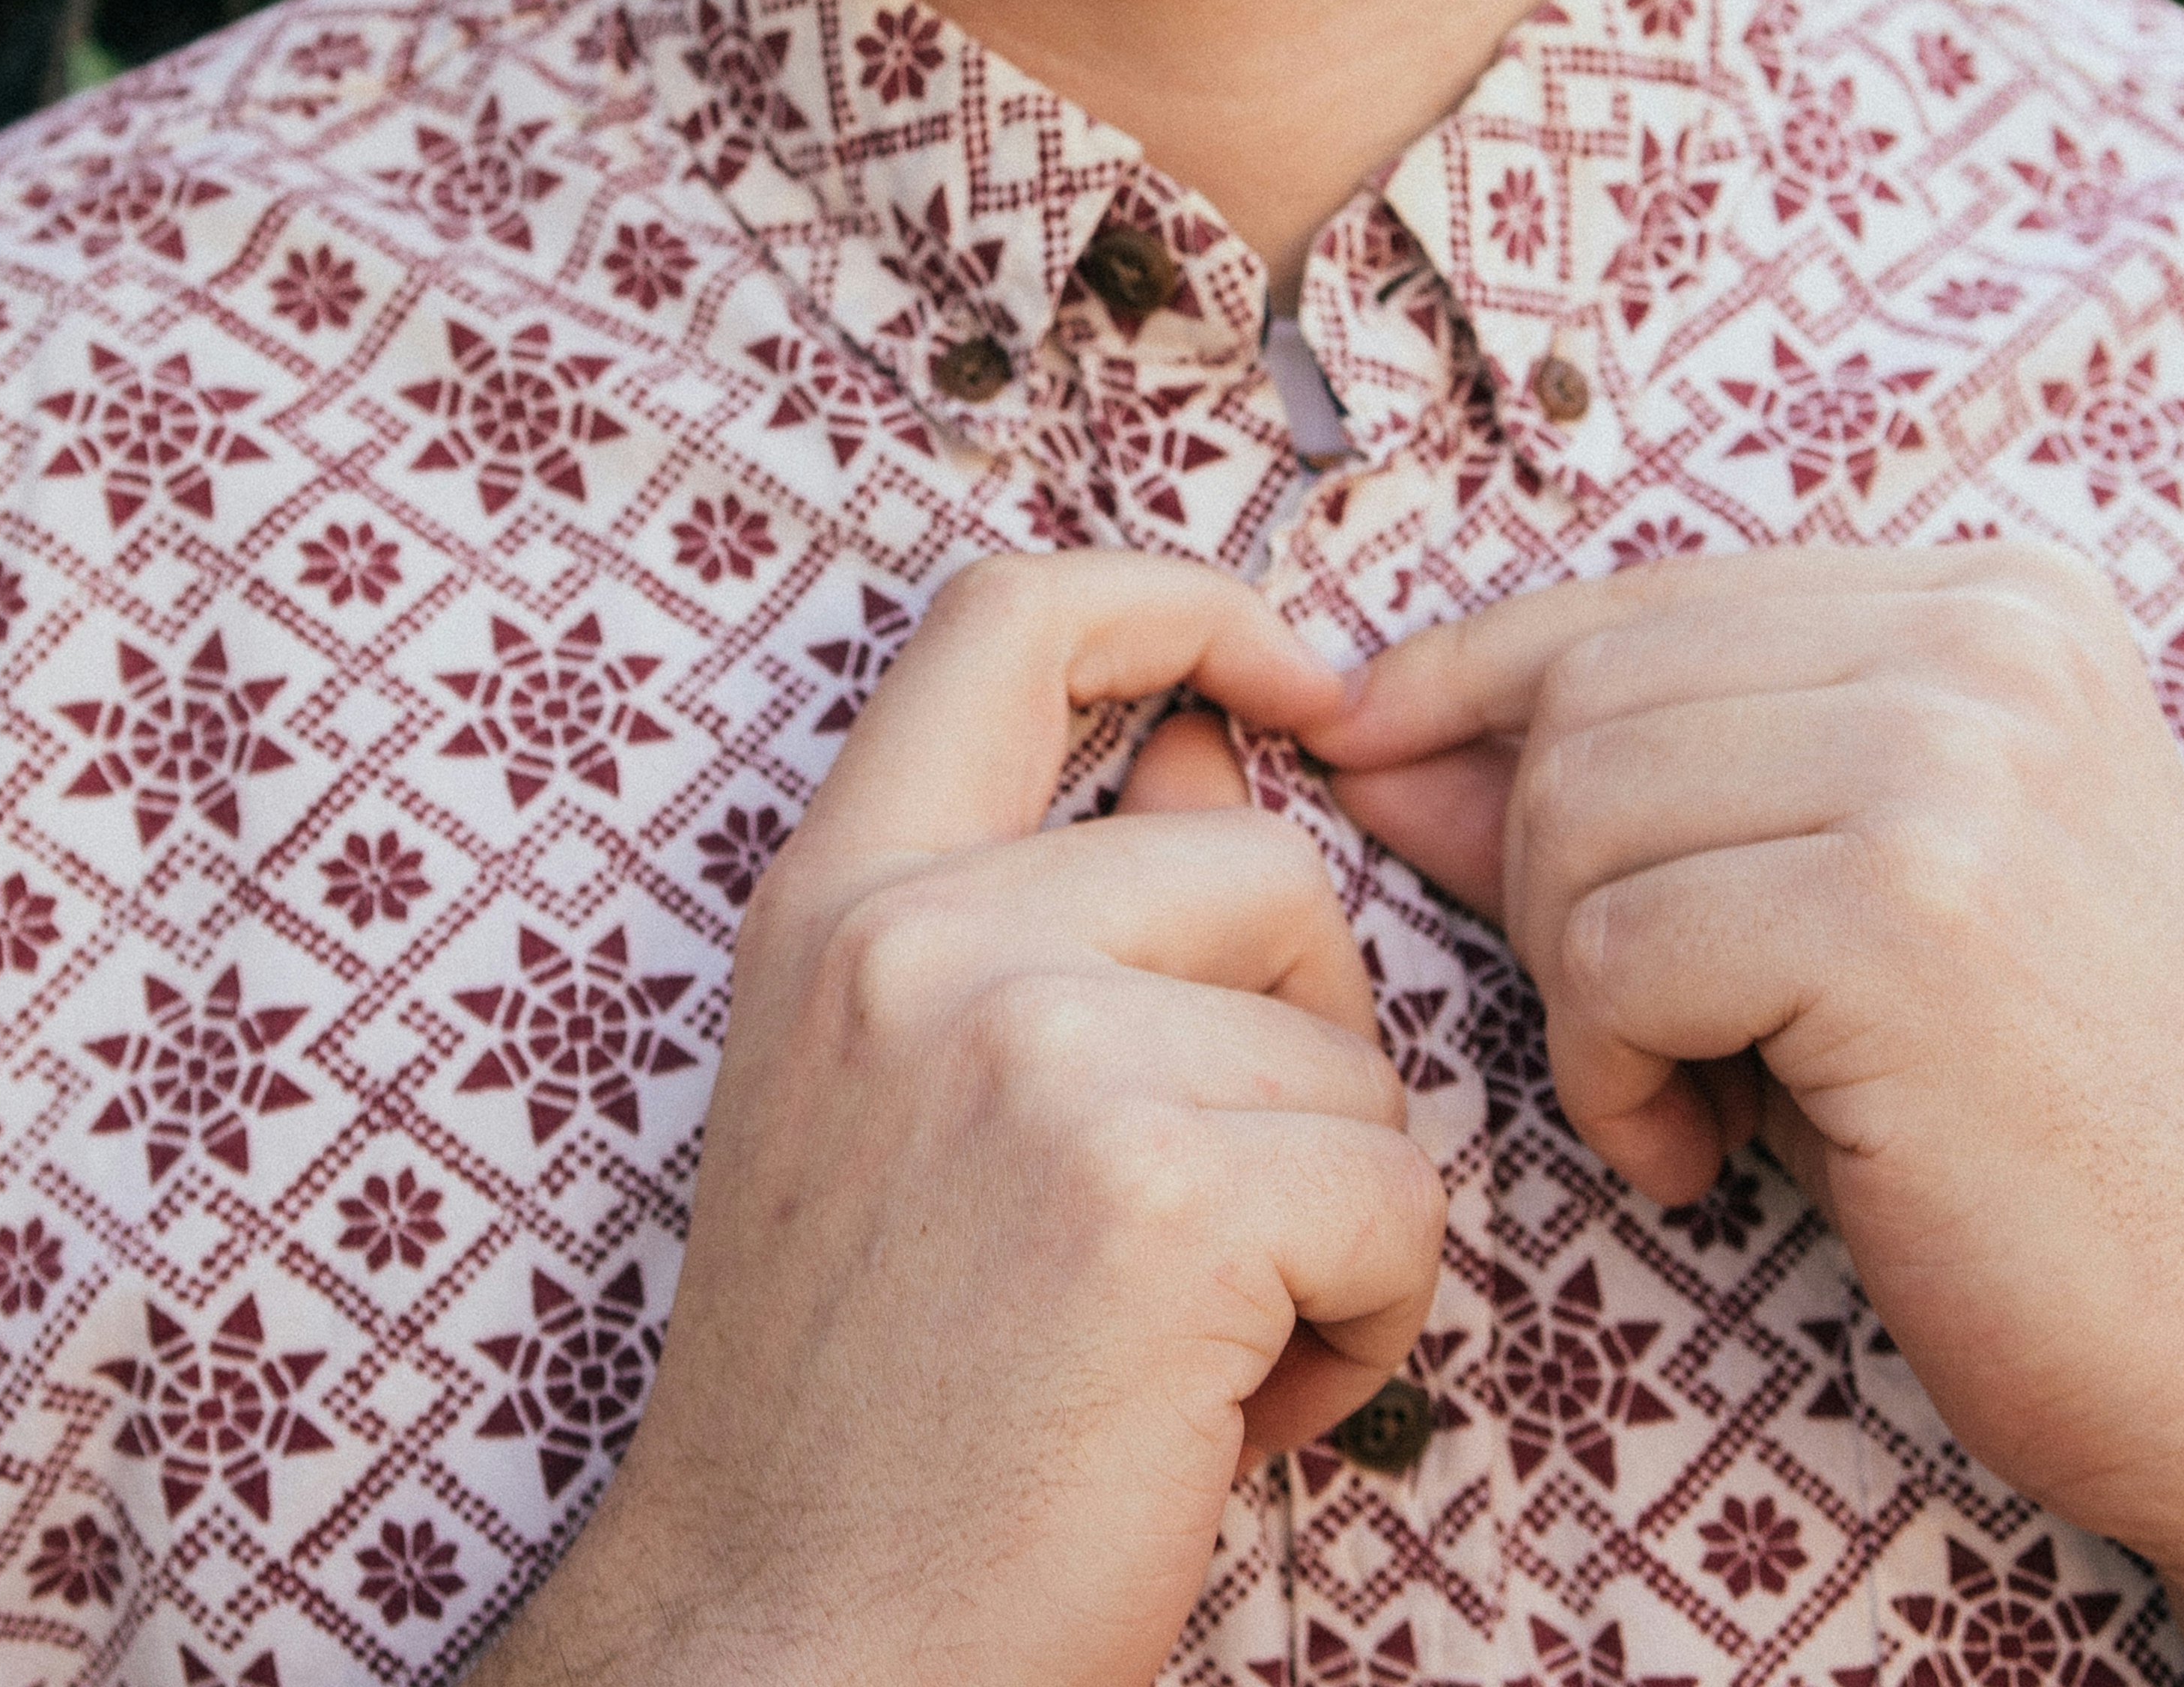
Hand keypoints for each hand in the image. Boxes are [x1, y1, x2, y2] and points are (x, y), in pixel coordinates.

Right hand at [483, 549, 1442, 1686]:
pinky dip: (1368, 1322)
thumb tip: (1226, 746)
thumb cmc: (867, 1414)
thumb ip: (1052, 906)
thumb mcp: (901, 1098)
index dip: (1184, 602)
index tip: (1300, 681)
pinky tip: (1235, 1415)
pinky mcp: (1154, 1191)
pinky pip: (1394, 1197)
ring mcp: (1028, 1051)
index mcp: (836, 898)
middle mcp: (915, 938)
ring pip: (1349, 1052)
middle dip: (1299, 1046)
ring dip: (1333, 1209)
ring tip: (1196, 1346)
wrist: (789, 1659)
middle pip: (1262, 866)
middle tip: (1201, 1230)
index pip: (1012, 610)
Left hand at [1282, 542, 2183, 1683]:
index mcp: (1998, 602)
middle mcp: (1988, 642)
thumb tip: (1361, 724)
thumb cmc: (2019, 1133)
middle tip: (1646, 1037)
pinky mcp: (1905, 910)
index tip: (1365, 749)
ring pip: (1582, 812)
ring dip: (1583, 992)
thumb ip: (1614, 792)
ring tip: (1696, 1098)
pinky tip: (1710, 1158)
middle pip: (1595, 692)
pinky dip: (1616, 1082)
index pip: (1647, 597)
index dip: (1476, 680)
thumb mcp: (1824, 906)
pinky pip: (1617, 953)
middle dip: (1548, 879)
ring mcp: (1956, 763)